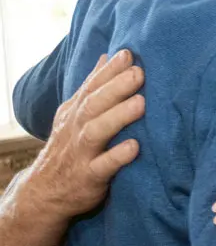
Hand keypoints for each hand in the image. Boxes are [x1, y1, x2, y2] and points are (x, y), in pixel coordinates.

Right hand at [29, 50, 144, 219]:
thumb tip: (108, 55)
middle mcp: (76, 129)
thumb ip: (93, 86)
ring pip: (96, 131)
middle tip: (139, 73)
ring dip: (119, 116)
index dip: (109, 70)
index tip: (128, 53)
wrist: (44, 192)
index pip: (91, 87)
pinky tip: (135, 147)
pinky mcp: (88, 177)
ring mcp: (81, 153)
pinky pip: (102, 167)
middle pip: (94, 104)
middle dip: (116, 87)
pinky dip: (117, 157)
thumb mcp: (75, 113)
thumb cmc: (70, 147)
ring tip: (141, 103)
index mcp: (76, 112)